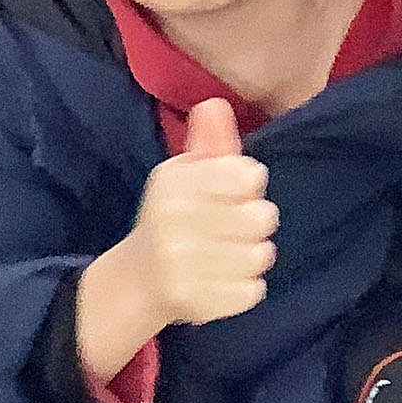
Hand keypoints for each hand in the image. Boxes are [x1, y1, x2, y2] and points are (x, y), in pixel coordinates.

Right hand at [80, 100, 276, 376]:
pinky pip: (253, 292)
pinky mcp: (194, 299)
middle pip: (263, 217)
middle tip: (229, 231)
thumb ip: (209, 144)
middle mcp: (173, 216)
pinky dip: (243, 289)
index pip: (249, 176)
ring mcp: (181, 260)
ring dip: (252, 259)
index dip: (247, 187)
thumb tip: (216, 103)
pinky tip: (221, 282)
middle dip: (254, 226)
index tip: (228, 196)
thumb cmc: (173, 218)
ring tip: (227, 257)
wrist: (138, 279)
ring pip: (261, 256)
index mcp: (172, 178)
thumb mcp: (185, 176)